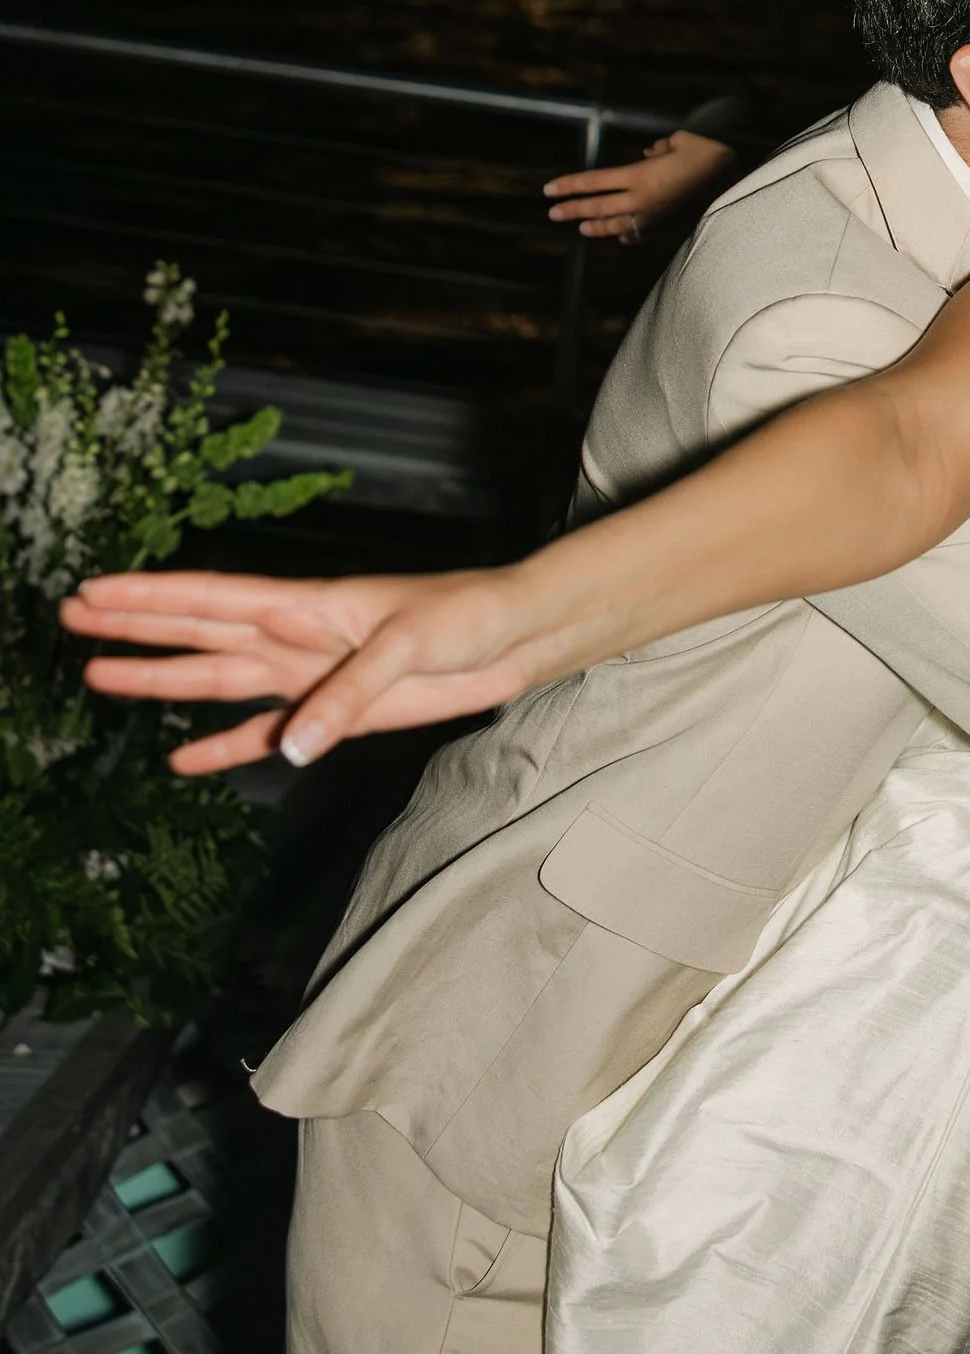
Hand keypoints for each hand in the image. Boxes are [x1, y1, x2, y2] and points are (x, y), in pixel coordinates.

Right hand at [58, 565, 553, 772]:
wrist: (514, 638)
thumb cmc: (467, 616)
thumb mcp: (409, 647)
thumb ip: (347, 697)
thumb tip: (289, 751)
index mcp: (308, 605)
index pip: (214, 599)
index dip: (152, 597)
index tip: (93, 591)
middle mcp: (298, 637)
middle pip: (200, 631)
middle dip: (137, 627)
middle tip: (71, 619)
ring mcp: (312, 675)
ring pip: (220, 678)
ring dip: (164, 679)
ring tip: (99, 677)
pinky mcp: (337, 714)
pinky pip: (268, 731)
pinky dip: (227, 747)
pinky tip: (184, 761)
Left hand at [544, 128, 731, 241]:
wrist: (731, 170)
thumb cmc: (702, 148)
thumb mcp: (674, 142)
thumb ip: (656, 149)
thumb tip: (649, 155)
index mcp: (639, 176)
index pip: (595, 182)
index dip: (569, 185)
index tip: (549, 190)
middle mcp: (642, 199)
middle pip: (599, 206)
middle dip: (573, 209)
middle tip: (553, 213)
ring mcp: (654, 214)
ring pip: (618, 224)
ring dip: (597, 227)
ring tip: (582, 230)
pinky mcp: (667, 221)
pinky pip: (642, 231)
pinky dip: (629, 235)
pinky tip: (621, 238)